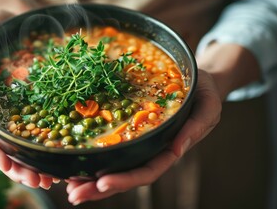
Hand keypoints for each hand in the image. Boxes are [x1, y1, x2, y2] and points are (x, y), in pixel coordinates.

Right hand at [0, 0, 54, 188]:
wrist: (18, 18)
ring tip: (50, 179)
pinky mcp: (32, 103)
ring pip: (19, 143)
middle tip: (37, 181)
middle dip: (16, 167)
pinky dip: (44, 146)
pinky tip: (58, 158)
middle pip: (0, 144)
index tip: (8, 165)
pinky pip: (36, 128)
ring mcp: (13, 107)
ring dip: (31, 164)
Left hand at [65, 42, 261, 204]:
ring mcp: (139, 143)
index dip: (125, 179)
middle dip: (99, 188)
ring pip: (114, 166)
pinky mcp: (129, 132)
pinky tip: (74, 164)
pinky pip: (110, 148)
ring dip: (91, 180)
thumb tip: (176, 150)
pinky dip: (93, 159)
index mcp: (170, 148)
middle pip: (125, 176)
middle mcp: (151, 150)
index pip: (147, 171)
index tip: (103, 182)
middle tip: (74, 195)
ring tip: (69, 188)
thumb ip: (196, 127)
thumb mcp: (208, 105)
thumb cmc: (203, 91)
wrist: (195, 80)